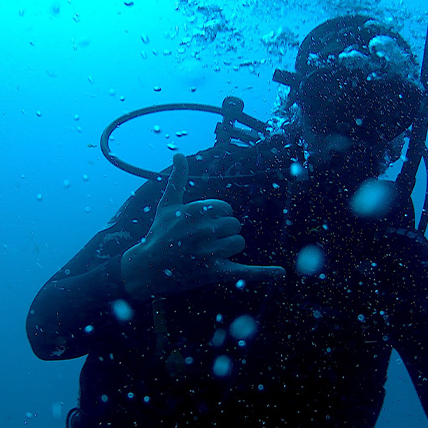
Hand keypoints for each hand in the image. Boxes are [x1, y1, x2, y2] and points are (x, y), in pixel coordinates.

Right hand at [121, 152, 285, 297]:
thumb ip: (177, 179)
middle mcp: (203, 229)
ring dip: (228, 248)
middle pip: (234, 225)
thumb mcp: (167, 205)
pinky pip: (245, 271)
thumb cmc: (159, 234)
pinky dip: (264, 273)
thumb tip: (179, 154)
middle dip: (223, 232)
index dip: (218, 217)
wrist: (146, 268)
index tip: (203, 225)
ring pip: (238, 243)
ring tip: (209, 253)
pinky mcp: (214, 272)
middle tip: (203, 241)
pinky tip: (280, 273)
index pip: (227, 209)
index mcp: (195, 210)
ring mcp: (210, 252)